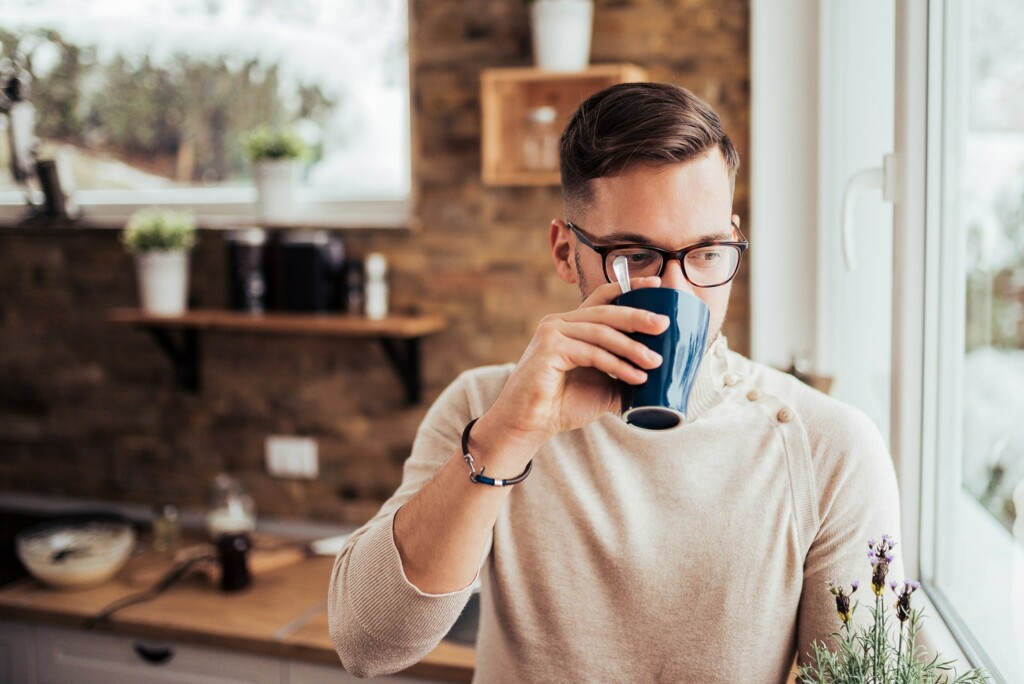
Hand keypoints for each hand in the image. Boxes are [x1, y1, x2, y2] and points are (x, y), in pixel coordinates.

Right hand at [475, 276, 667, 455]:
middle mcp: (559, 322)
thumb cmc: (561, 406)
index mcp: (571, 325)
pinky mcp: (549, 349)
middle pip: (605, 311)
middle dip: (637, 316)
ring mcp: (552, 333)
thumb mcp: (603, 386)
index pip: (602, 297)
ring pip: (600, 332)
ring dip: (631, 347)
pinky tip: (636, 377)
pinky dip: (616, 364)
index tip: (656, 285)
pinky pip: (591, 352)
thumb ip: (625, 374)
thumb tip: (659, 375)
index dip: (629, 287)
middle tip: (663, 324)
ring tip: (655, 361)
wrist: (528, 425)